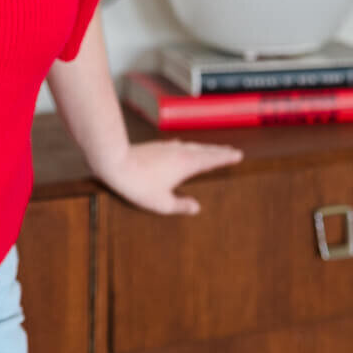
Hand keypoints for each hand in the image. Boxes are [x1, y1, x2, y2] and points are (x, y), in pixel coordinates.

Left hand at [93, 139, 243, 215]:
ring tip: (211, 150)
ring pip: (191, 145)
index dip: (225, 157)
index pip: (212, 159)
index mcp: (186, 164)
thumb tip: (195, 207)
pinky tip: (182, 147)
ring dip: (203, 147)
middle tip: (231, 151)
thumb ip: (180, 206)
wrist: (114, 162)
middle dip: (218, 151)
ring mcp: (167, 146)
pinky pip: (178, 145)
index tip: (238, 155)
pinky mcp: (155, 146)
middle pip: (204, 149)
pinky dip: (186, 146)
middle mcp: (179, 151)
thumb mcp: (161, 203)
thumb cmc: (138, 185)